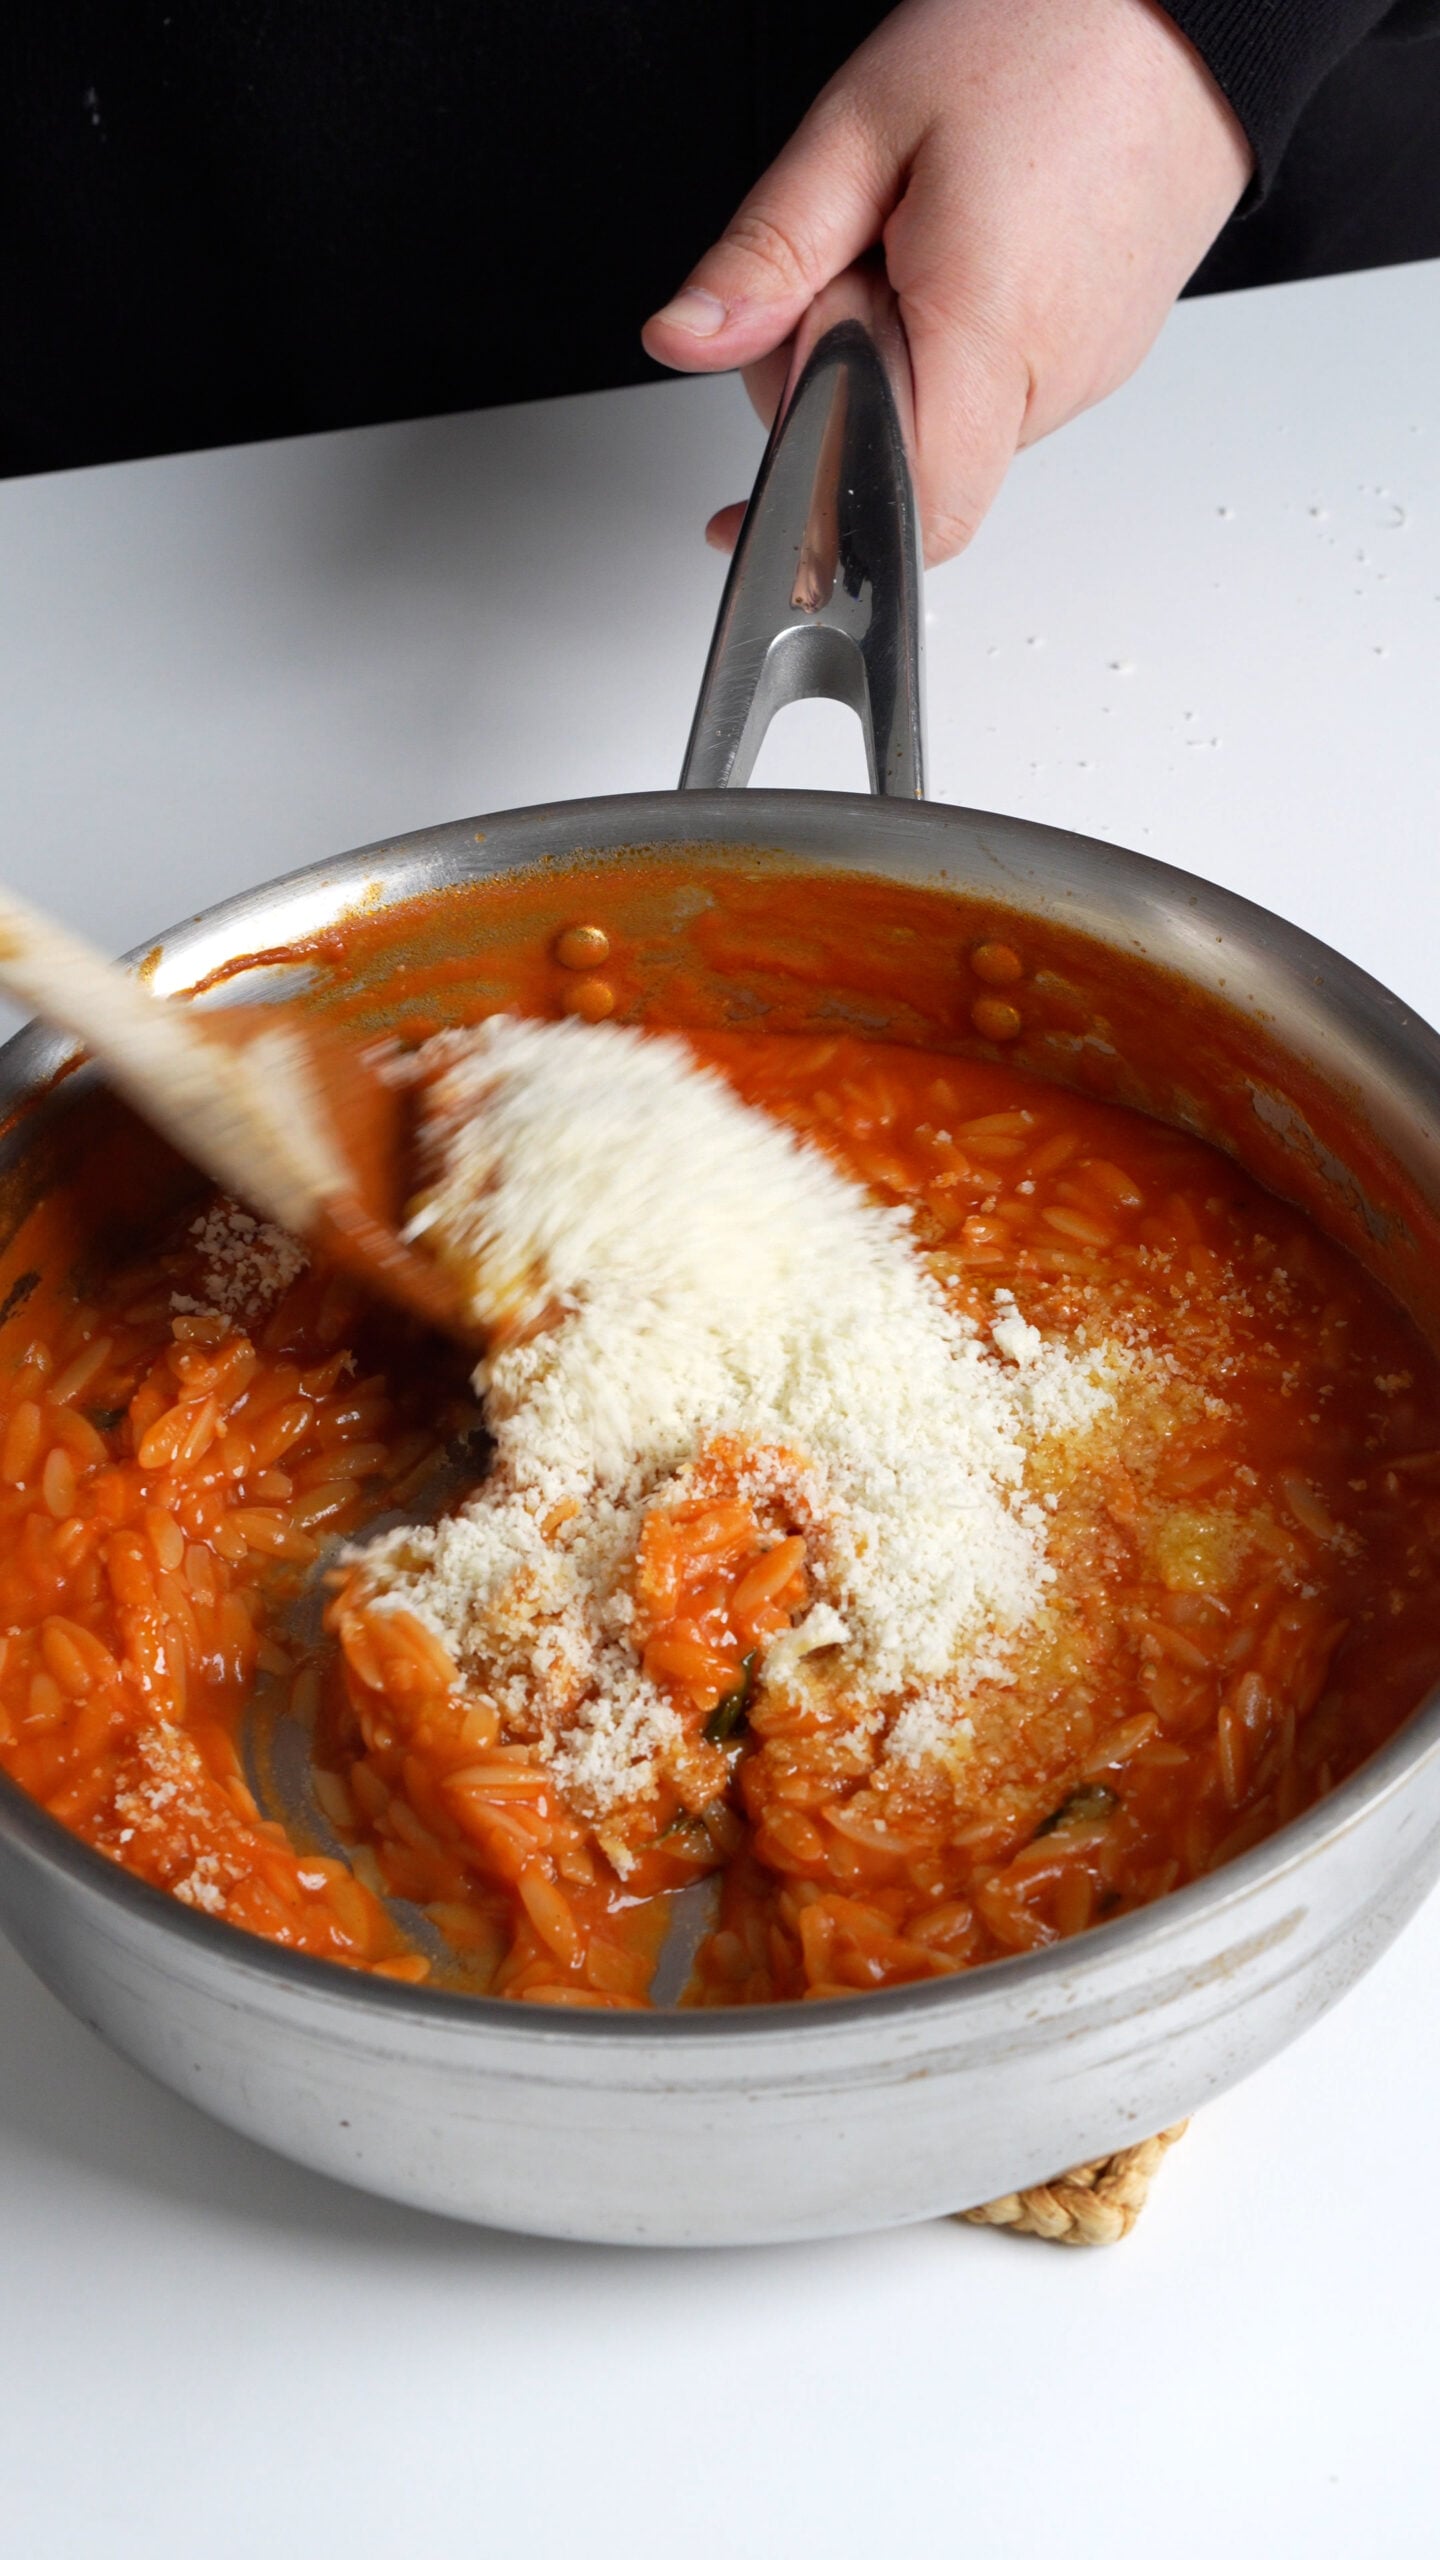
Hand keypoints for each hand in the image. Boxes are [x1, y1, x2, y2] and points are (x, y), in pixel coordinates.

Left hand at [641, 0, 1250, 564]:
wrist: (1189, 8)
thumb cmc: (1048, 36)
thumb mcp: (862, 126)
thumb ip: (767, 253)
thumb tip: (685, 340)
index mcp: (986, 330)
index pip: (902, 511)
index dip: (818, 524)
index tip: (754, 510)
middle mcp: (1051, 377)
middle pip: (905, 467)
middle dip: (838, 396)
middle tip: (847, 273)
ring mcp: (1088, 375)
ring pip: (948, 433)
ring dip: (898, 366)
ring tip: (922, 245)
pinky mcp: (1102, 358)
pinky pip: (995, 397)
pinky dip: (950, 350)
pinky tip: (965, 260)